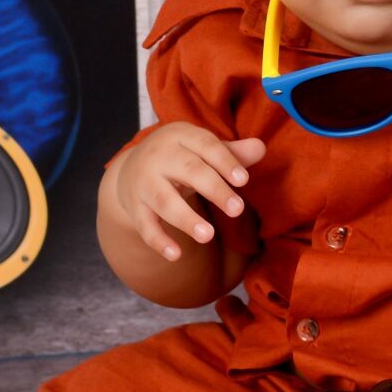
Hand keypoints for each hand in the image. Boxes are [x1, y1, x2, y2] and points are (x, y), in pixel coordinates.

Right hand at [115, 123, 265, 260]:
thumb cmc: (179, 158)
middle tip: (238, 210)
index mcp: (181, 136)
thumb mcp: (202, 150)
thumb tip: (260, 148)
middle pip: (189, 171)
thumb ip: (231, 153)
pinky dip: (159, 241)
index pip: (206, 146)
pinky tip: (176, 255)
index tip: (244, 180)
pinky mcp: (134, 206)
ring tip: (208, 236)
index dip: (225, 162)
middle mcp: (159, 156)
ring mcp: (144, 181)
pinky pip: (145, 225)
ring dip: (186, 218)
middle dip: (214, 190)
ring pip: (165, 200)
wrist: (130, 168)